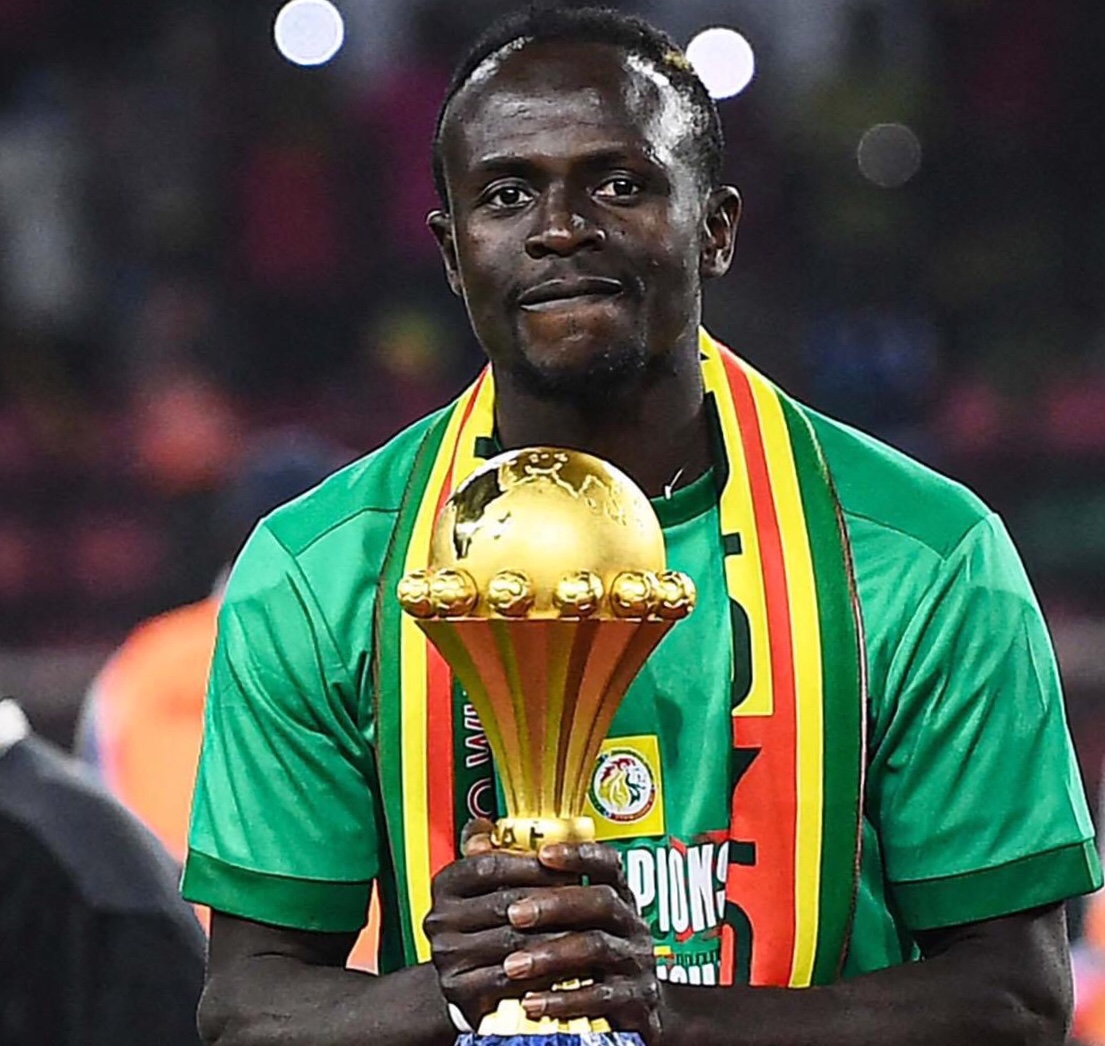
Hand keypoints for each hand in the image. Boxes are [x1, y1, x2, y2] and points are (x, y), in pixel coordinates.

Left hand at [423, 820, 662, 1043]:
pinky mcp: (636, 1001)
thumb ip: (522, 880)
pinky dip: (564, 1000)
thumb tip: (476, 844)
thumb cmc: (581, 958)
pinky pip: (601, 997)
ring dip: (552, 954)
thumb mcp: (560, 919)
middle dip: (555, 904)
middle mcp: (630, 923)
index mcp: (615, 895)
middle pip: (601, 901)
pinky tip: (531, 1003)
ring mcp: (635, 961)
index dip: (578, 854)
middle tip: (514, 914)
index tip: (543, 853)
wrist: (624, 1013)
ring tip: (512, 965)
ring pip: (598, 947)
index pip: (606, 862)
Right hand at [425, 819, 577, 1028]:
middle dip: (552, 900)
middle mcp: (440, 919)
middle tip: (589, 898)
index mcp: (445, 884)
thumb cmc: (487, 924)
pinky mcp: (463, 992)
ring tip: (589, 931)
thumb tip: (490, 824)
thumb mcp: (485, 884)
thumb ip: (491, 851)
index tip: (564, 865)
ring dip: (556, 937)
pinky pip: (514, 980)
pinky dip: (546, 973)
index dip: (531, 865)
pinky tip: (571, 966)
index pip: (489, 865)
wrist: (467, 981)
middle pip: (506, 902)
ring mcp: (449, 957)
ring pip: (515, 942)